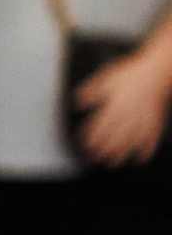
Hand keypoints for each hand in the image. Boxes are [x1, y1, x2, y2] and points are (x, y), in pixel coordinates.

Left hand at [79, 47, 171, 165]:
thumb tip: (77, 102)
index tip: (84, 144)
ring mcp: (144, 118)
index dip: (92, 136)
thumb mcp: (106, 78)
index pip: (100, 124)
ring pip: (132, 140)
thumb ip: (91, 90)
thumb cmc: (130, 73)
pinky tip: (140, 159)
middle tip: (95, 158)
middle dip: (104, 149)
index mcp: (115, 104)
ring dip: (122, 153)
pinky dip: (146, 150)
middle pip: (115, 136)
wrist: (158, 70)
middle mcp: (129, 114)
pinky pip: (152, 138)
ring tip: (113, 163)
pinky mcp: (156, 120)